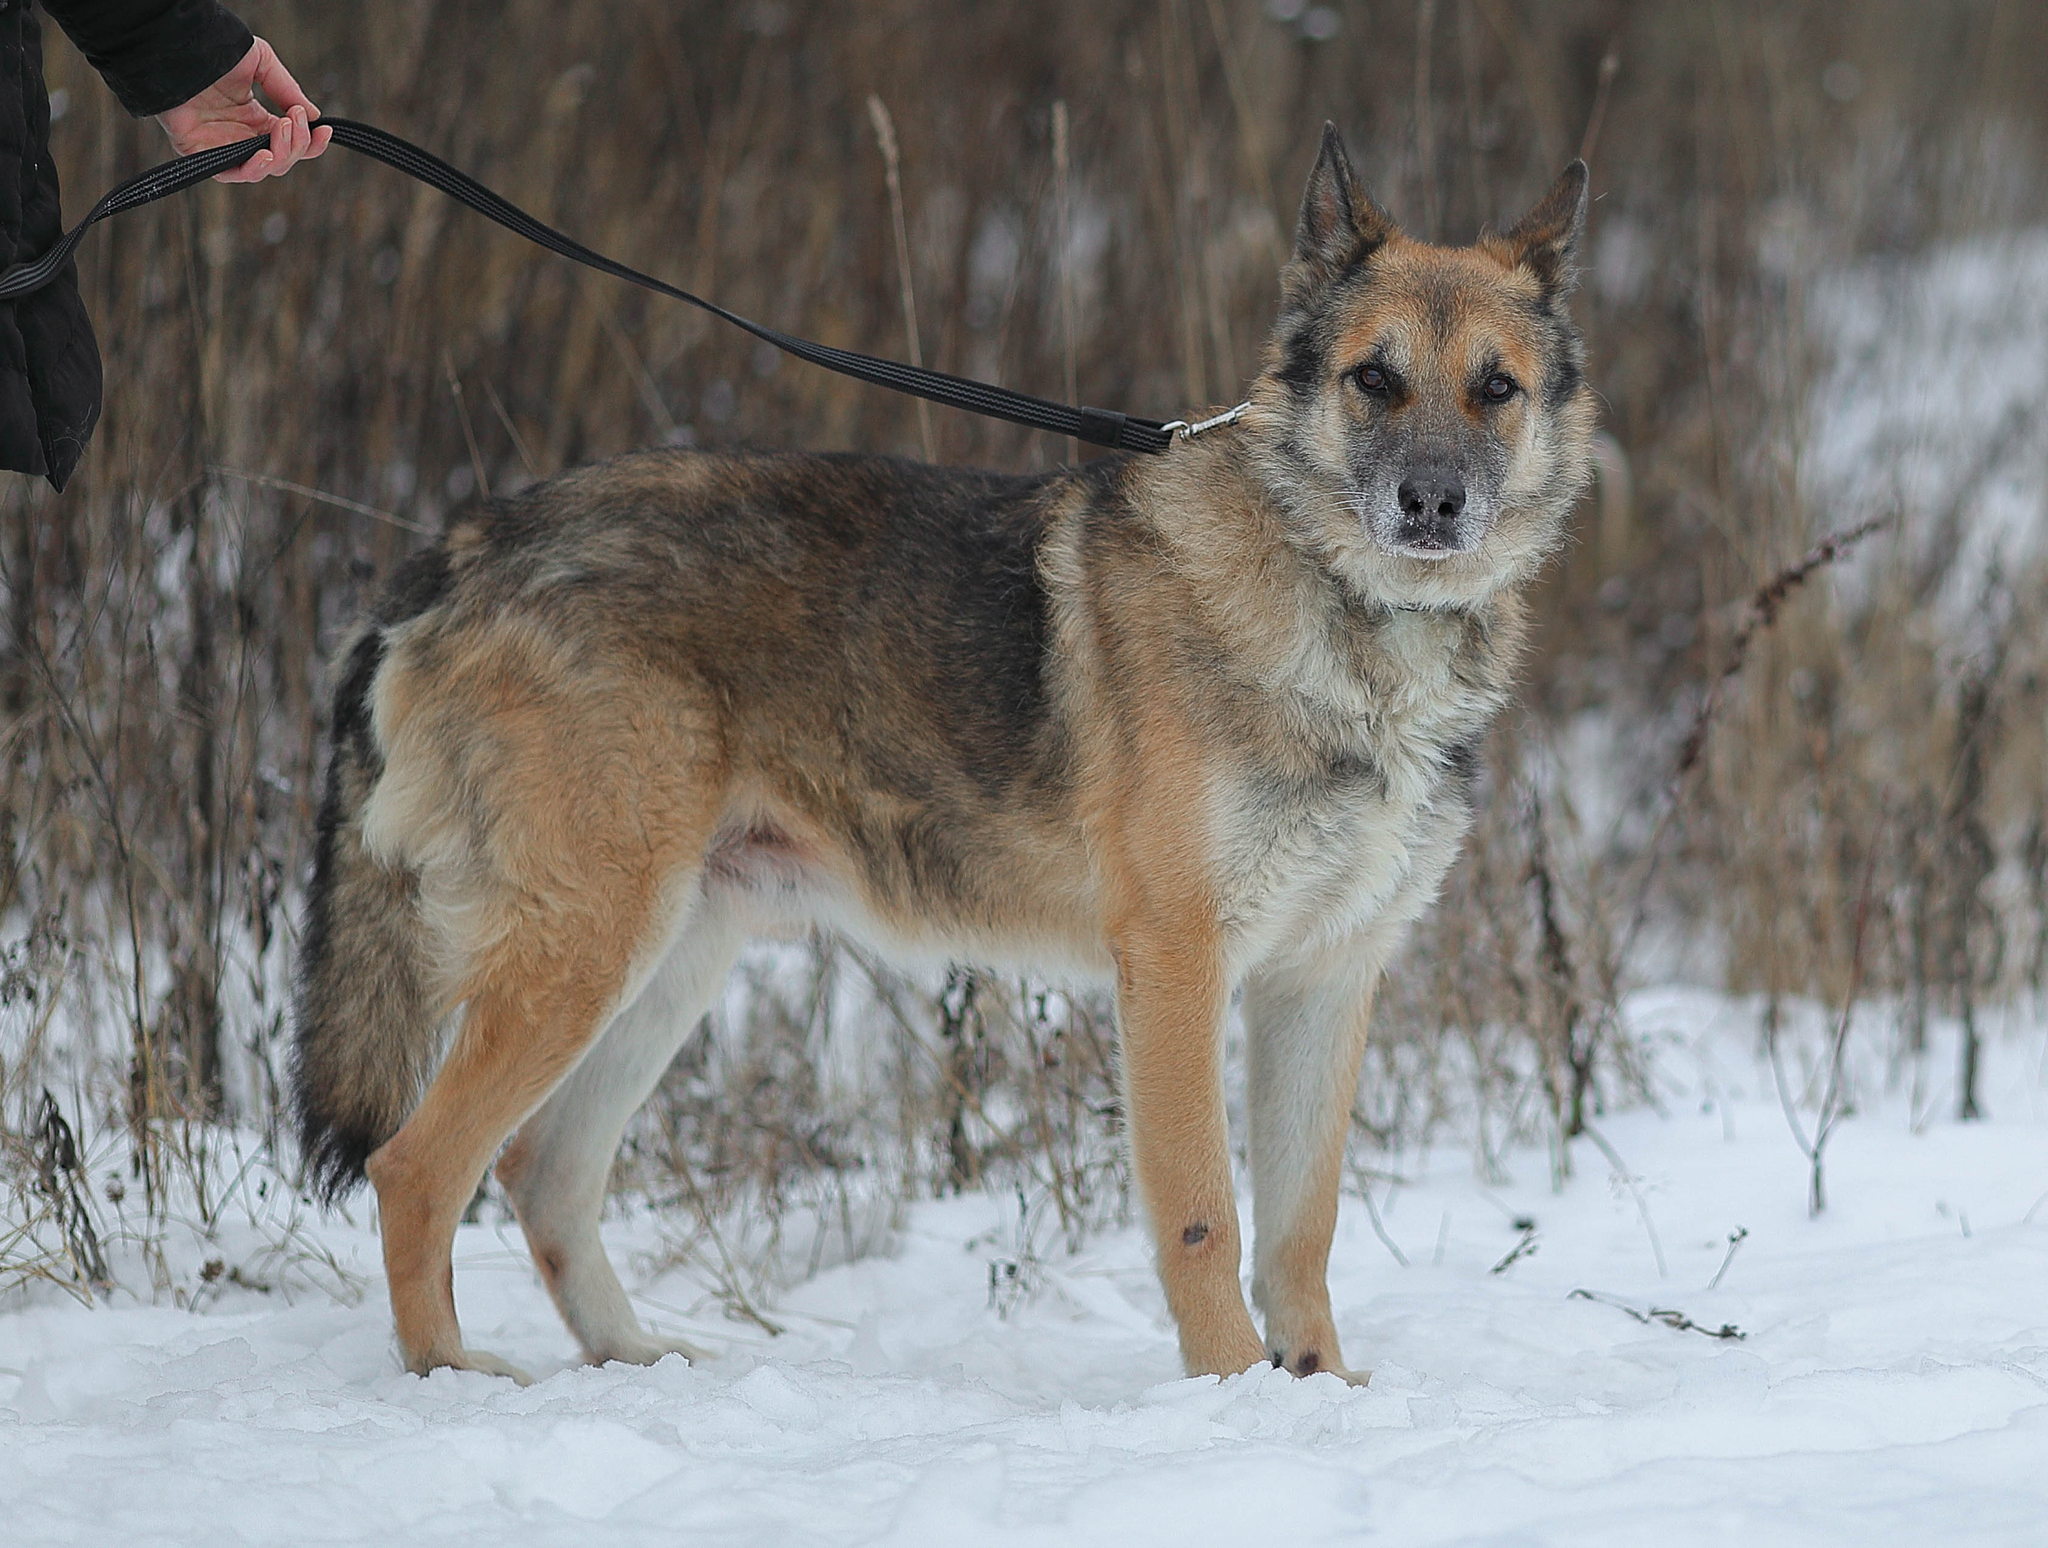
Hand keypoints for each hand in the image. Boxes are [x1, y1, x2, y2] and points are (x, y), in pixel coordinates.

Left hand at [156, 38, 332, 182]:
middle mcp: (241, 137)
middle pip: (283, 159)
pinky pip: (233, 174)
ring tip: (282, 128)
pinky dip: (254, 169)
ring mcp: (223, 147)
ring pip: (264, 169)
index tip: (326, 130)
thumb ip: (287, 90)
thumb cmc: (214, 49)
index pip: (292, 143)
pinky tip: (266, 154)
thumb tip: (314, 118)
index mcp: (255, 119)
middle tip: (293, 118)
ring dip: (282, 154)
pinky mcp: (202, 154)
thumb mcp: (261, 63)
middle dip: (297, 143)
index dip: (311, 142)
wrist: (178, 48)